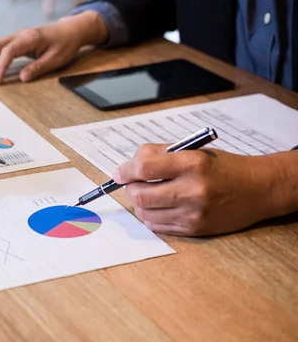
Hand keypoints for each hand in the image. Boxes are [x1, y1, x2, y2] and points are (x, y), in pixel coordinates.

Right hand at [0, 11, 107, 84]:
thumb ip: (38, 68)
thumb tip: (22, 78)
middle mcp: (19, 34)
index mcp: (30, 38)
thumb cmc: (65, 44)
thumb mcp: (56, 59)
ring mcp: (16, 36)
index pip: (8, 52)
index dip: (0, 67)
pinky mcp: (16, 41)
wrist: (71, 30)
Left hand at [112, 144, 297, 235]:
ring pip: (145, 213)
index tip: (119, 173)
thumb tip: (128, 167)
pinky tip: (160, 206)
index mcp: (192, 163)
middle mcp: (192, 189)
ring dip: (139, 203)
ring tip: (149, 194)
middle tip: (133, 184)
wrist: (259, 189)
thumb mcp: (193, 150)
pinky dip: (151, 216)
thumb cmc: (223, 166)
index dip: (125, 171)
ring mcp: (193, 212)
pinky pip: (158, 226)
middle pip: (140, 194)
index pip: (144, 168)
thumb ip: (159, 154)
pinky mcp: (195, 229)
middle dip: (130, 188)